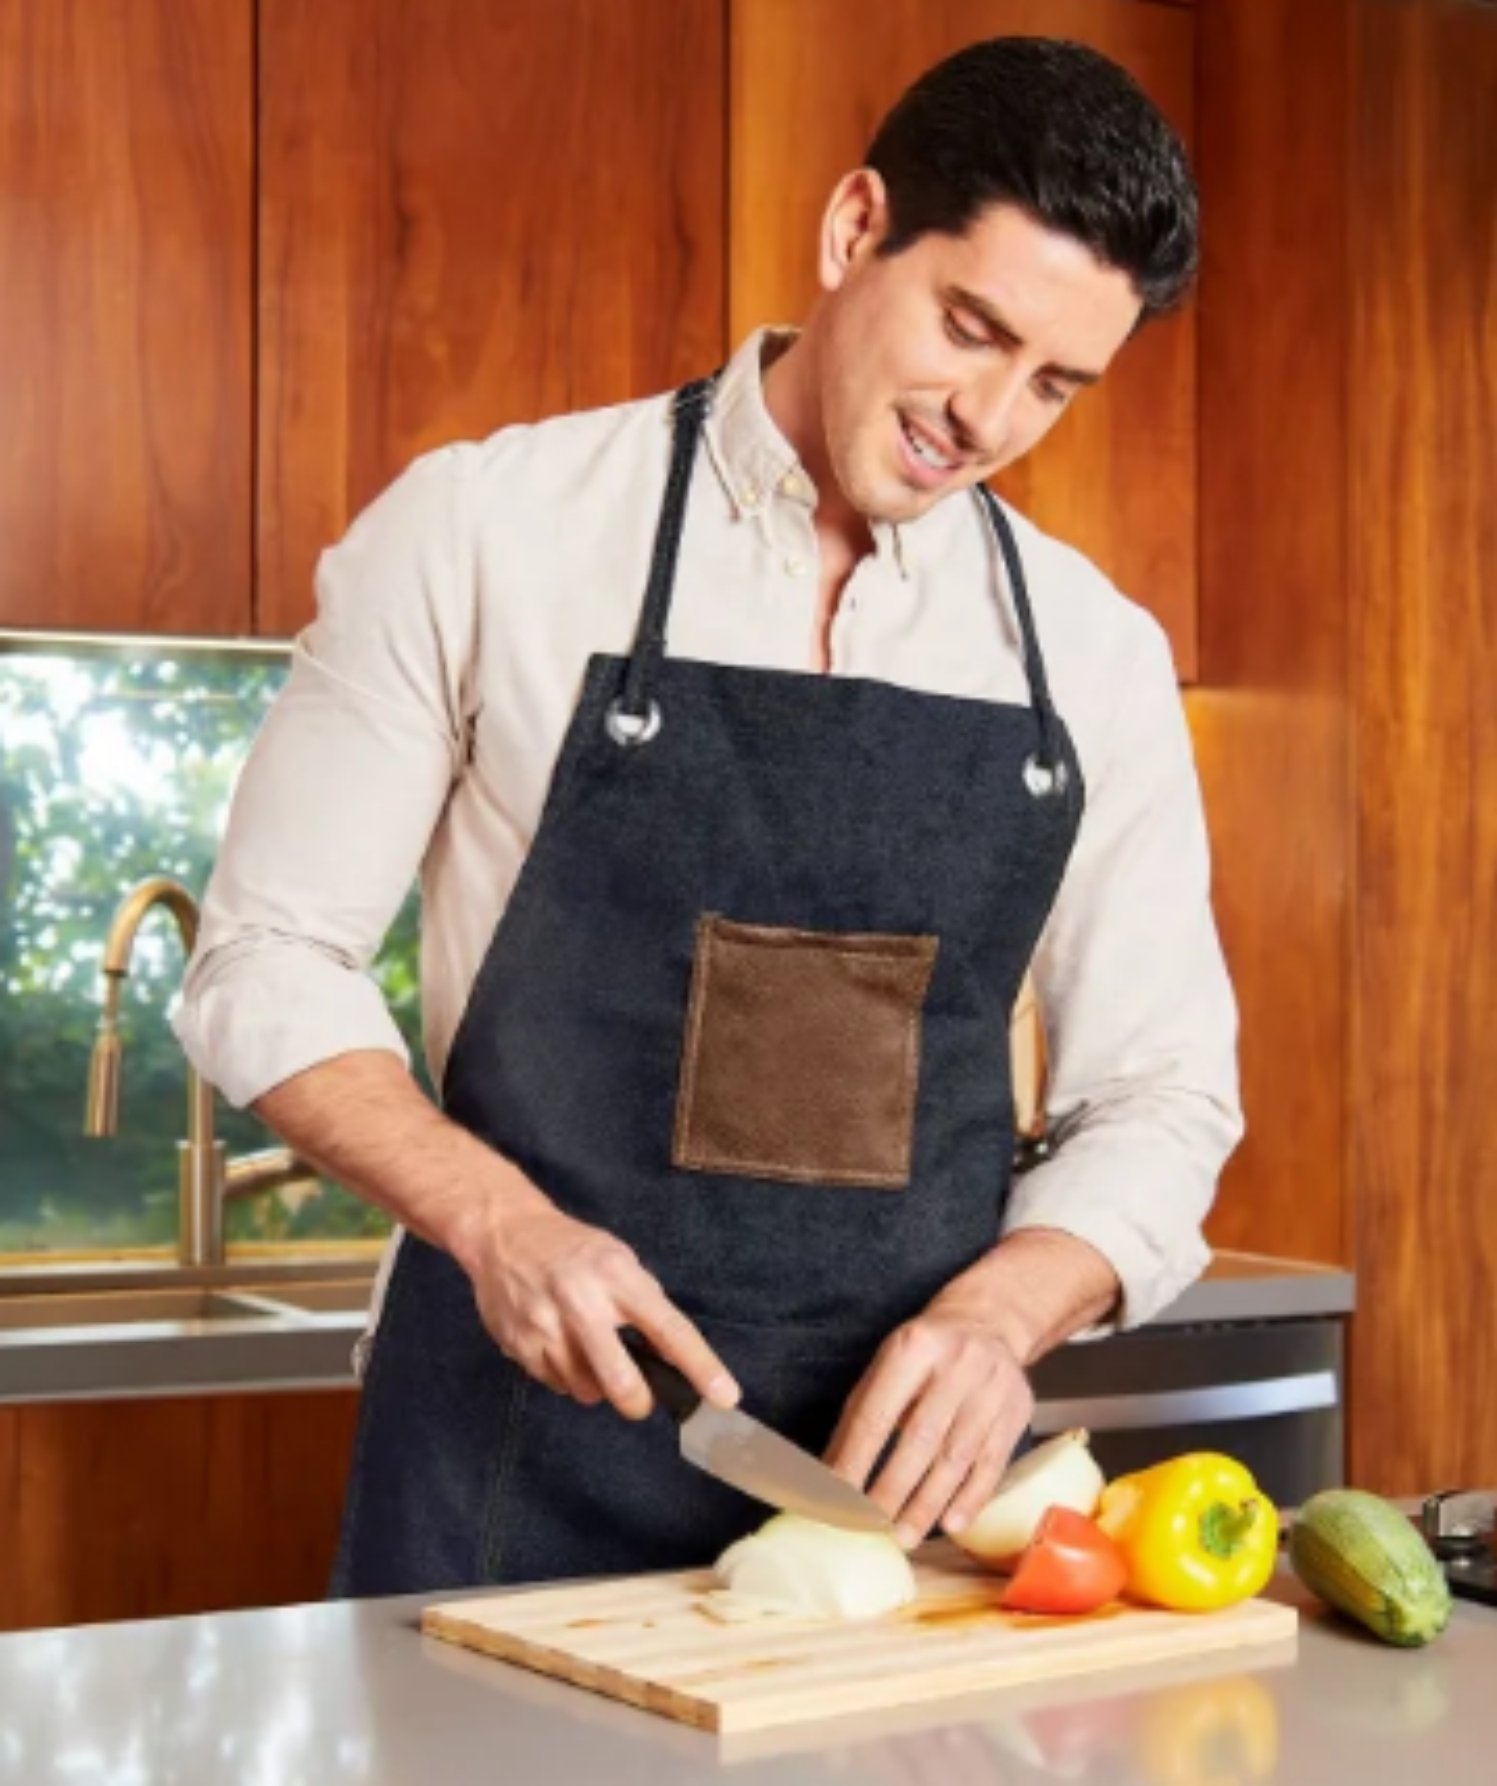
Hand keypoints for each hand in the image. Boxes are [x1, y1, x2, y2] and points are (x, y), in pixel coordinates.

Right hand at [451, 1180, 738, 1420]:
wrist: (503, 1233)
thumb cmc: (573, 1248)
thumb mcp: (618, 1259)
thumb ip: (643, 1304)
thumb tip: (672, 1356)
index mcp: (617, 1276)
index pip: (669, 1329)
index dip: (700, 1366)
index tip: (726, 1396)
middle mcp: (582, 1303)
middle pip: (622, 1380)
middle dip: (638, 1401)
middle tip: (641, 1398)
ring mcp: (546, 1328)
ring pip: (587, 1391)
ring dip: (597, 1385)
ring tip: (588, 1350)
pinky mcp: (519, 1347)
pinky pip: (557, 1385)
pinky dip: (567, 1376)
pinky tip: (560, 1345)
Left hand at [824, 1266, 1032, 1548]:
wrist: (988, 1324)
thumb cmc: (925, 1353)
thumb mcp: (887, 1366)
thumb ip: (860, 1415)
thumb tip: (828, 1473)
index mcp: (912, 1348)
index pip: (877, 1415)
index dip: (854, 1462)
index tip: (836, 1500)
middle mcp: (955, 1366)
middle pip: (919, 1441)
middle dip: (891, 1492)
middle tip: (870, 1528)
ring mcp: (991, 1389)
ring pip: (955, 1459)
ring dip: (927, 1506)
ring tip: (903, 1537)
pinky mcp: (1015, 1412)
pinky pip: (992, 1465)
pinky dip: (970, 1499)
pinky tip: (951, 1523)